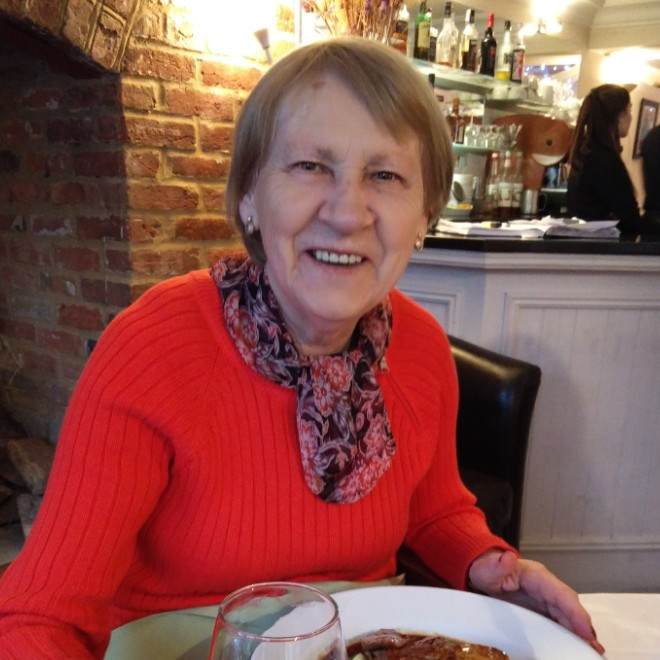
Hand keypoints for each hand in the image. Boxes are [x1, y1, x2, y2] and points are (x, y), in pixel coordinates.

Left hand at [468, 550, 604, 654]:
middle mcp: (546, 587)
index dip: (575, 612)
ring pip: (567, 615)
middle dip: (582, 626)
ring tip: (593, 651)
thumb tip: (509, 557)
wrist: (481, 573)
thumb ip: (497, 565)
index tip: (586, 631)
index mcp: (536, 576)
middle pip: (568, 606)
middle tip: (593, 648)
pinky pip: (559, 621)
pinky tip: (579, 645)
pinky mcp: (542, 610)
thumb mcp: (488, 568)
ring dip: (580, 632)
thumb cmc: (486, 570)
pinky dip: (570, 633)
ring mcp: (545, 599)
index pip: (560, 593)